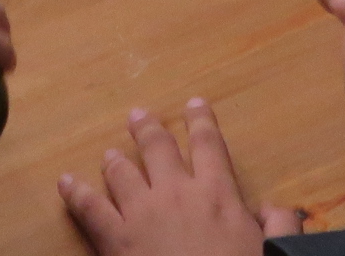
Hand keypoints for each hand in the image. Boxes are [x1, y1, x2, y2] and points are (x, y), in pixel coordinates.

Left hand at [61, 99, 303, 255]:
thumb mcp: (270, 252)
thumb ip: (278, 226)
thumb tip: (276, 209)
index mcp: (218, 194)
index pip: (209, 146)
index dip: (202, 122)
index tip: (195, 104)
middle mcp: (177, 193)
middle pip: (158, 149)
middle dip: (148, 129)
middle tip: (137, 115)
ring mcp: (142, 213)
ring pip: (122, 172)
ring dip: (115, 160)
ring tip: (109, 152)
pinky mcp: (115, 238)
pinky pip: (90, 209)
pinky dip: (75, 193)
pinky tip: (66, 182)